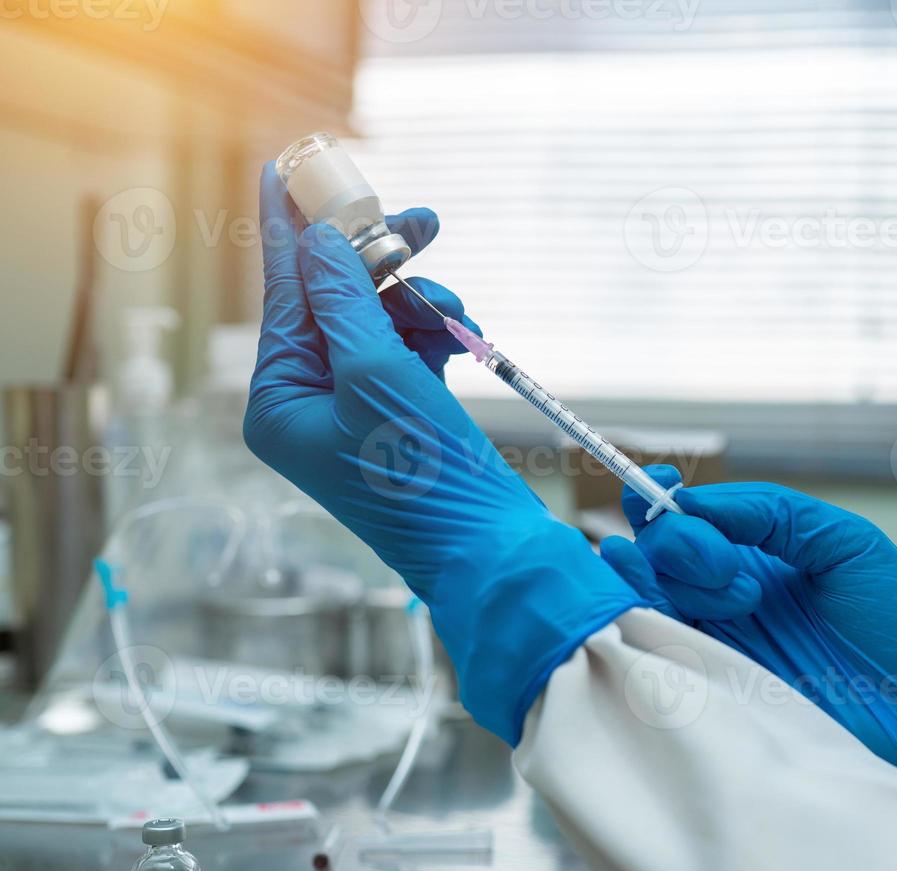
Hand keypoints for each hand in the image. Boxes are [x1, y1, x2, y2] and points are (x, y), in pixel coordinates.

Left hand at [244, 164, 638, 742]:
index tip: (287, 167)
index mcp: (277, 402)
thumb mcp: (376, 376)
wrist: (491, 549)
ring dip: (422, 306)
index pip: (283, 295)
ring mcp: (355, 411)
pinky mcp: (400, 416)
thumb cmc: (426, 477)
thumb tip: (321, 240)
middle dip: (383, 266)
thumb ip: (345, 300)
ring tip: (459, 315)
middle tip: (422, 221)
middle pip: (336, 302)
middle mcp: (308, 404)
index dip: (293, 229)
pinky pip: (409, 351)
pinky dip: (438, 337)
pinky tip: (466, 340)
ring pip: (382, 322)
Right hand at [601, 467, 896, 866]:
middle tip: (732, 571)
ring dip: (672, 581)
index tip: (661, 489)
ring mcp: (713, 649)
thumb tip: (691, 501)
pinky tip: (683, 621)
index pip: (678, 518)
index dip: (655, 497)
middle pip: (648, 552)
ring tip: (741, 603)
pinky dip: (645, 625)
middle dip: (674, 543)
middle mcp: (722, 602)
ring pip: (639, 599)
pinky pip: (649, 656)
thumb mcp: (844, 543)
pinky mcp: (709, 698)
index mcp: (753, 558)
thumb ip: (769, 511)